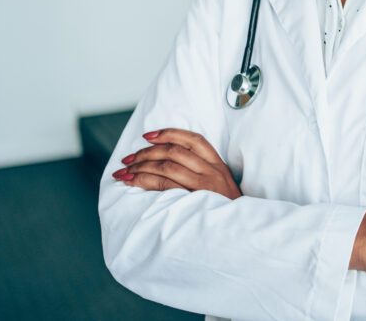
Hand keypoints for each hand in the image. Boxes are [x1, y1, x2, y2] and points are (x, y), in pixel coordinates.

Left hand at [112, 128, 242, 200]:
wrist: (240, 232)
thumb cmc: (226, 210)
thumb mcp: (222, 185)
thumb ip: (204, 172)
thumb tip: (170, 163)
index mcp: (218, 165)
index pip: (193, 140)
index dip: (169, 133)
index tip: (148, 136)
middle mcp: (212, 172)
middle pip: (174, 151)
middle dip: (146, 152)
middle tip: (128, 159)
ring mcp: (204, 186)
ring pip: (167, 167)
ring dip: (141, 167)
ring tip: (125, 172)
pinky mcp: (193, 201)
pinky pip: (165, 185)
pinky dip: (145, 181)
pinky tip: (133, 182)